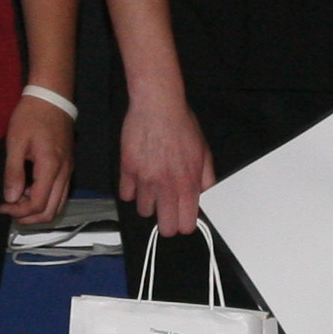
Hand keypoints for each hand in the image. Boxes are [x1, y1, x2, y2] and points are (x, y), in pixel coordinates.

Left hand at [2, 92, 75, 226]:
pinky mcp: (68, 167)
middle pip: (51, 211)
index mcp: (51, 167)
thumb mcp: (15, 142)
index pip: (39, 204)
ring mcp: (69, 171)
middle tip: (10, 209)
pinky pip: (60, 194)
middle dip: (29, 217)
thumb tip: (11, 199)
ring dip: (38, 211)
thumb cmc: (30, 117)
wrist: (52, 98)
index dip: (20, 212)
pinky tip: (30, 191)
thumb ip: (13, 173)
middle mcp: (64, 173)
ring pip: (58, 205)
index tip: (3, 206)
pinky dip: (46, 200)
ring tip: (18, 202)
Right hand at [117, 94, 212, 238]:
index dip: (184, 224)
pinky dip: (132, 191)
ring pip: (144, 211)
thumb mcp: (204, 152)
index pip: (186, 225)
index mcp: (189, 184)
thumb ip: (206, 179)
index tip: (182, 218)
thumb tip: (203, 198)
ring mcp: (145, 180)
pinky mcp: (127, 170)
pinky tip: (138, 180)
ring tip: (152, 189)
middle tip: (167, 212)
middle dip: (167, 223)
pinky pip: (126, 195)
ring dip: (149, 204)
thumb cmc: (182, 125)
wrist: (158, 106)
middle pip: (165, 227)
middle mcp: (167, 186)